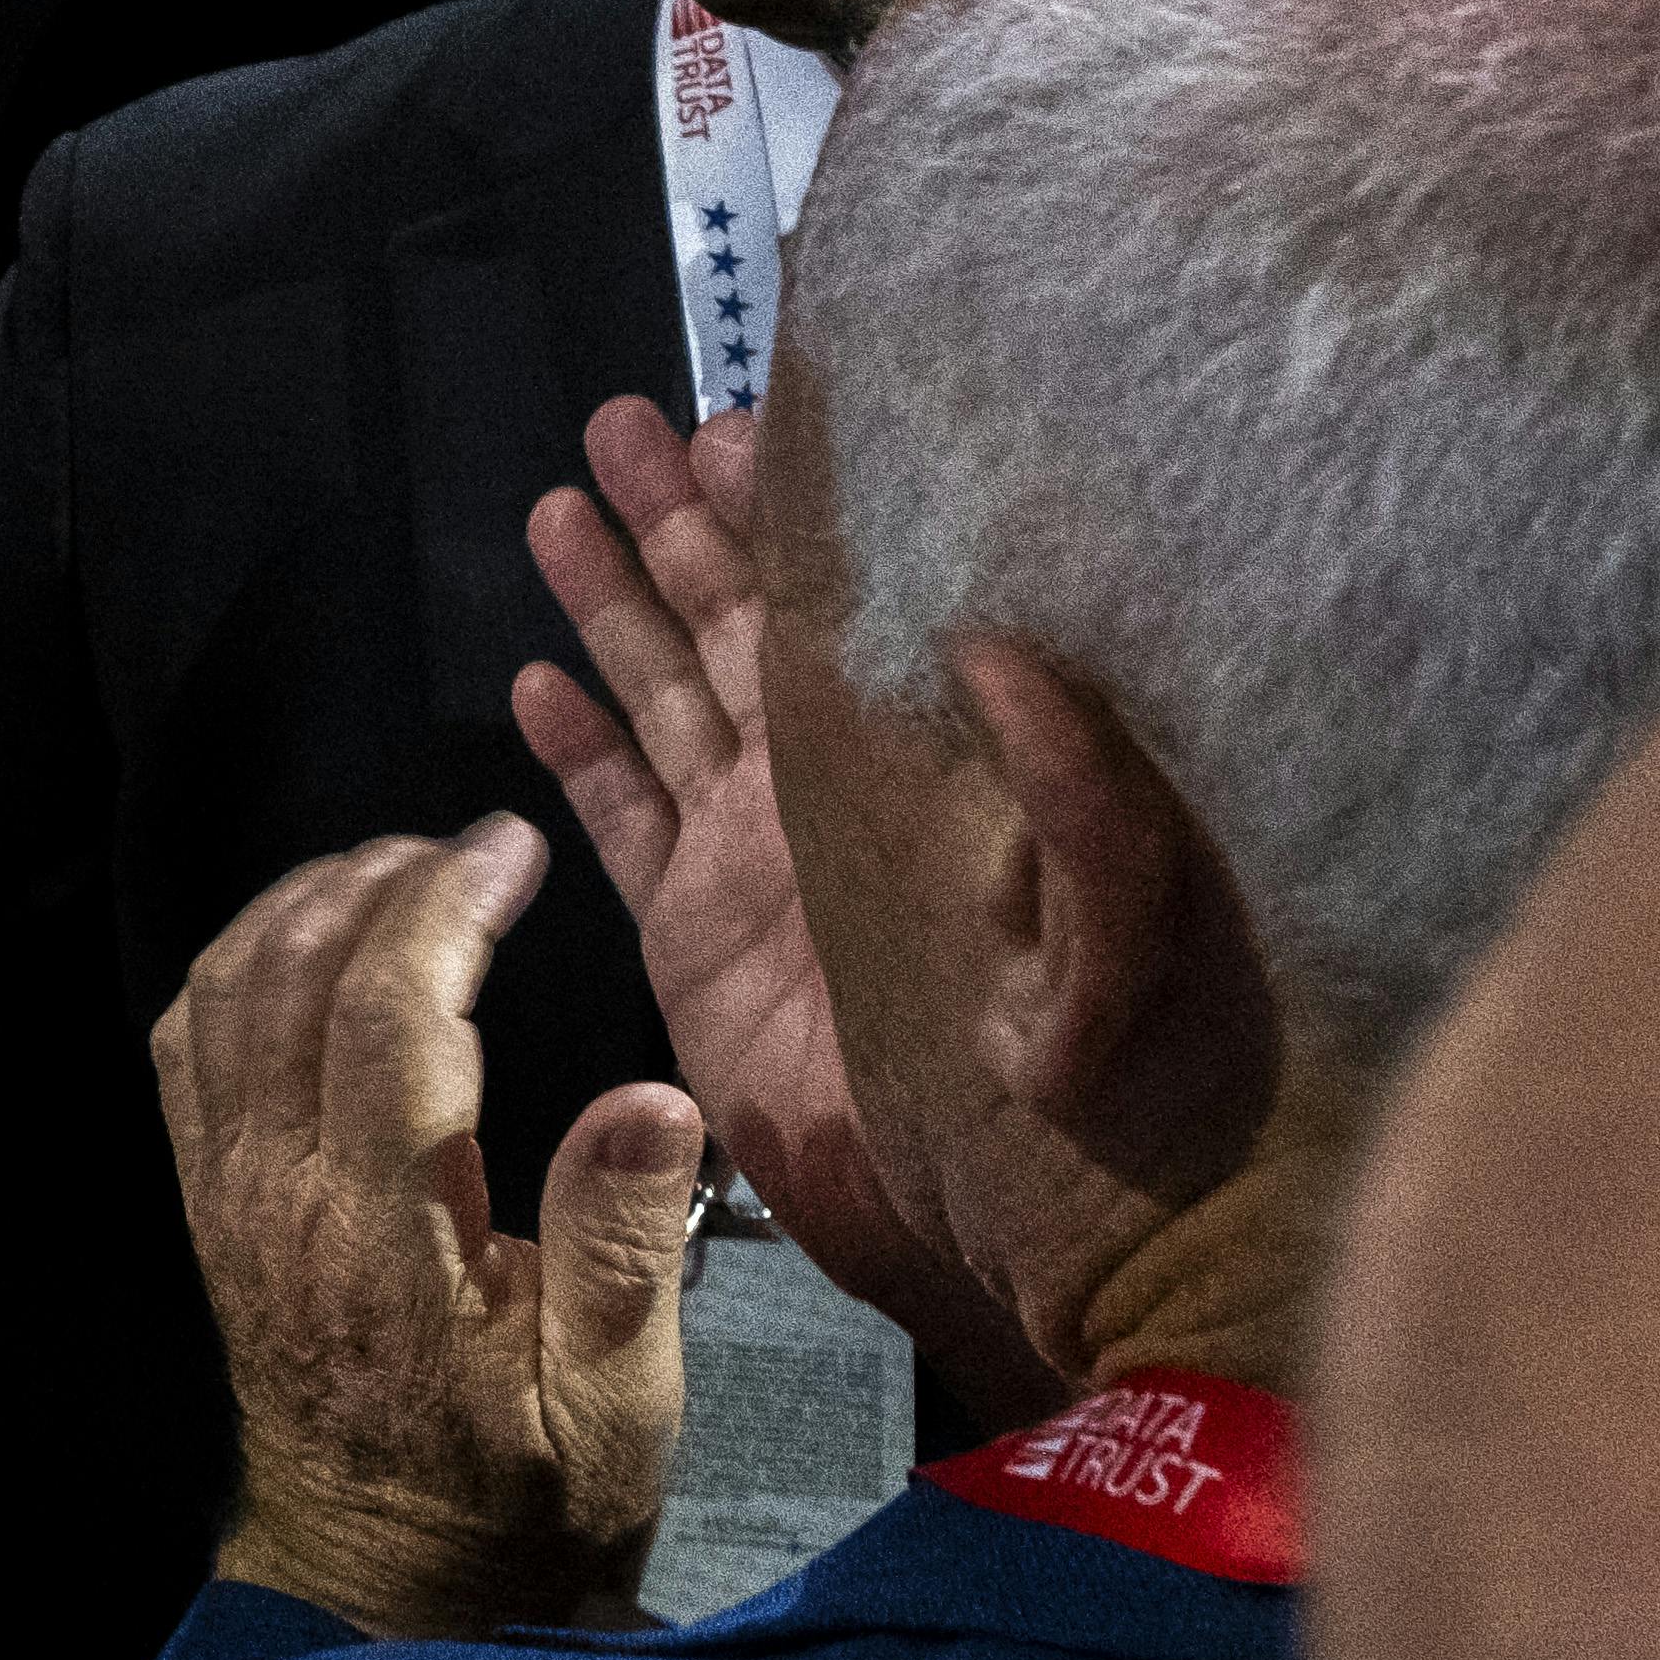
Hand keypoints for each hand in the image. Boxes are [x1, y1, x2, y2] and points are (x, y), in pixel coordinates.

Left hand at [151, 818, 695, 1639]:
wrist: (385, 1588)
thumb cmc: (520, 1504)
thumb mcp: (613, 1410)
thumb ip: (620, 1251)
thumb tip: (650, 1097)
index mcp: (382, 1232)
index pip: (389, 1015)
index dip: (444, 907)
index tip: (509, 847)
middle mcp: (280, 1197)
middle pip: (296, 979)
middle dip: (381, 881)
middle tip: (471, 850)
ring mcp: (229, 1199)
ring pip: (223, 997)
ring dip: (302, 908)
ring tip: (398, 871)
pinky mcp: (212, 1210)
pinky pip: (188, 1051)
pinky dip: (239, 966)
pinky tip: (307, 946)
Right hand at [518, 399, 1052, 1417]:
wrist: (1036, 1249)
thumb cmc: (1111, 1103)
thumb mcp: (1125, 933)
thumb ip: (1073, 793)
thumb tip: (987, 637)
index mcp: (933, 769)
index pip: (851, 601)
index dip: (799, 505)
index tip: (751, 410)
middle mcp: (836, 793)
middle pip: (738, 621)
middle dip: (682, 515)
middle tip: (625, 417)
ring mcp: (759, 867)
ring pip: (667, 697)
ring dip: (612, 601)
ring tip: (562, 500)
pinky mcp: (695, 946)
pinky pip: (625, 824)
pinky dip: (578, 753)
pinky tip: (535, 681)